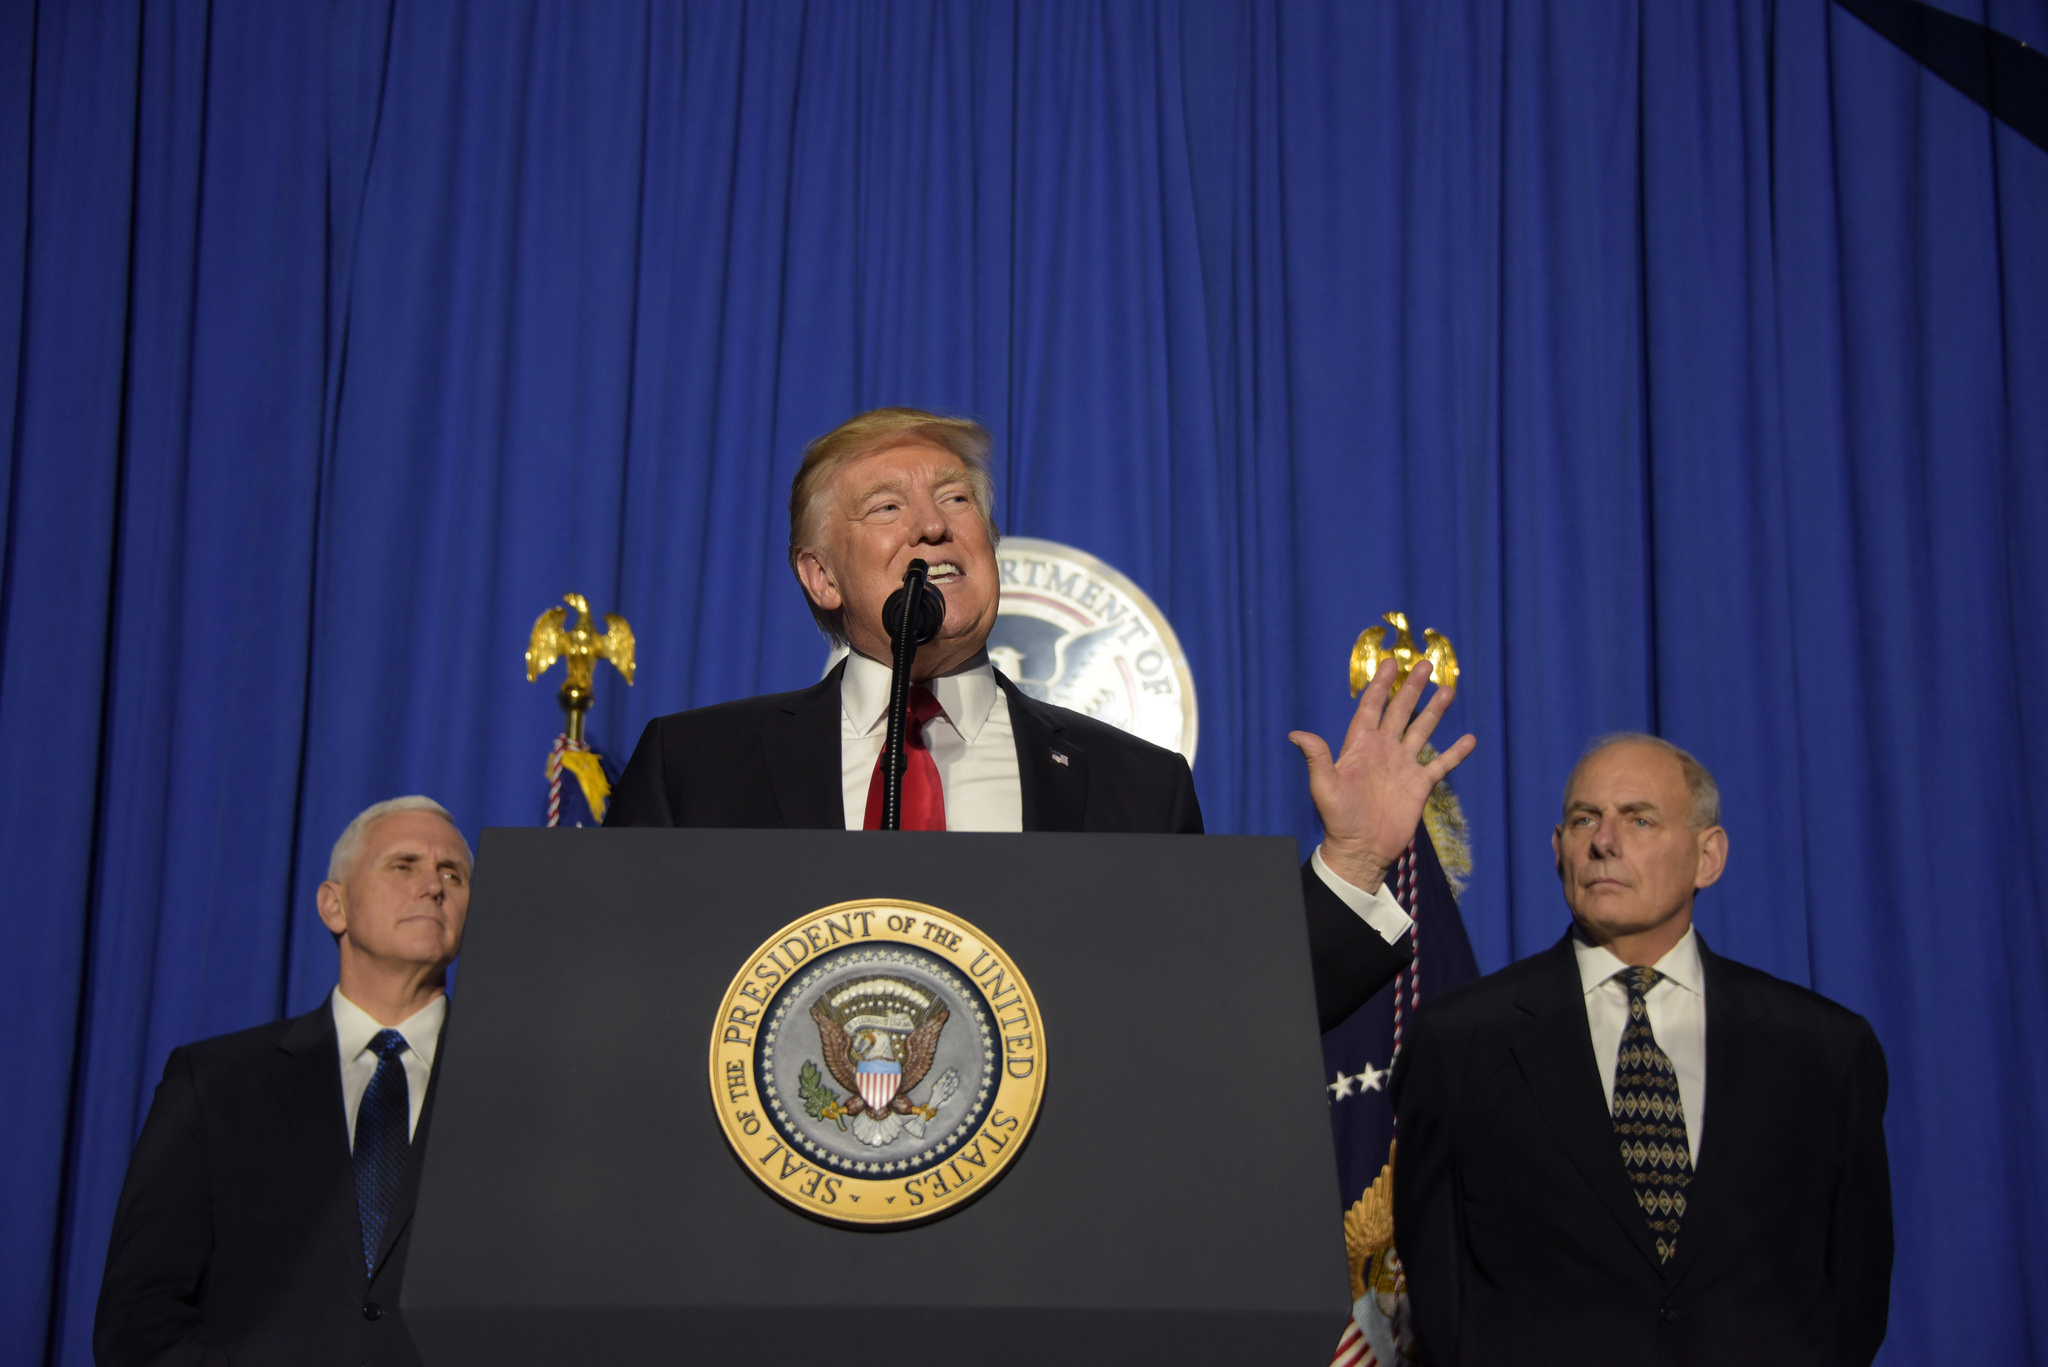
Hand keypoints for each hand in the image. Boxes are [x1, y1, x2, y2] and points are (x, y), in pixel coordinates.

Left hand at [1289, 658, 1475, 892]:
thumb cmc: (1338, 819)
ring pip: (1422, 730)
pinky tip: (1470, 739)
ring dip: (1434, 711)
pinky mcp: (1419, 785)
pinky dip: (1455, 752)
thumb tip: (1295, 734)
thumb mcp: (1324, 786)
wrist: (1361, 849)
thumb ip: (1317, 758)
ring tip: (1448, 689)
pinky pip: (1441, 764)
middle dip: (1412, 688)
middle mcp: (1384, 751)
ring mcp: (1403, 766)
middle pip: (1400, 712)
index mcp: (1361, 746)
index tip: (1390, 663)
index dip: (1380, 686)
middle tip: (1426, 664)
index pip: (1372, 708)